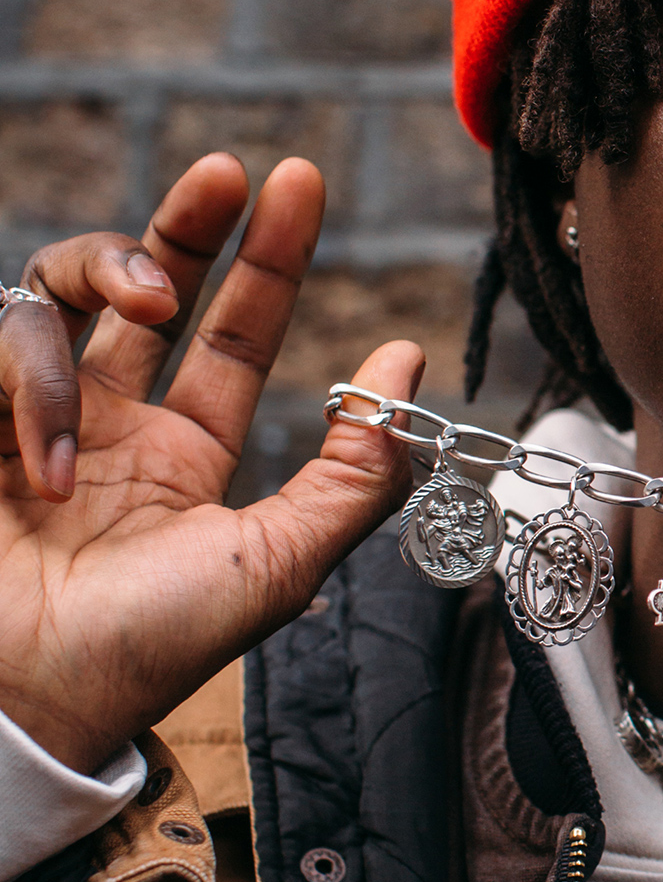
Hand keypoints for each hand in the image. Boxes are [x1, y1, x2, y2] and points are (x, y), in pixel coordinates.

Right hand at [0, 151, 420, 773]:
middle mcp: (100, 427)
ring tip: (144, 322)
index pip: (233, 336)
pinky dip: (29, 386)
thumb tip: (406, 365)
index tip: (298, 182)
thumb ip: (353, 470)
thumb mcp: (275, 562)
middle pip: (142, 284)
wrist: (19, 708)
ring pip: (56, 290)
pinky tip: (39, 466)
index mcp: (179, 459)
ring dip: (107, 283)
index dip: (266, 260)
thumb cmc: (140, 651)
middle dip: (186, 220)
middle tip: (229, 173)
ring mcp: (22, 418)